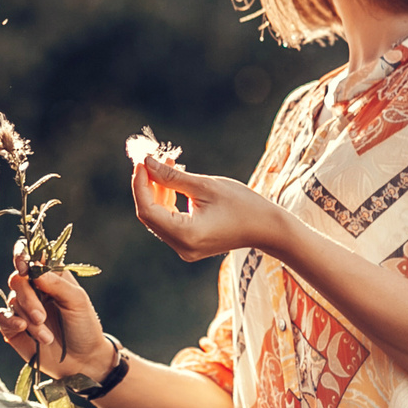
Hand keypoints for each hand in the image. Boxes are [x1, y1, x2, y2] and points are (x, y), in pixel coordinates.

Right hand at [0, 250, 112, 380]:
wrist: (82, 361)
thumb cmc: (84, 327)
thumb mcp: (77, 302)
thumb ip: (57, 283)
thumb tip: (33, 268)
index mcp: (50, 277)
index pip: (30, 256)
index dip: (21, 256)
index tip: (24, 267)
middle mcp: (33, 289)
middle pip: (17, 280)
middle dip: (28, 299)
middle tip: (42, 317)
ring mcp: (22, 308)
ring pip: (12, 302)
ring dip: (28, 320)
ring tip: (47, 337)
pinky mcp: (13, 327)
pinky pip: (1, 317)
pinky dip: (9, 321)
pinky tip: (22, 328)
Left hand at [131, 153, 292, 263]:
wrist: (267, 227)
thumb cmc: (242, 204)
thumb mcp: (205, 185)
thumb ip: (172, 176)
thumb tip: (146, 163)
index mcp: (185, 235)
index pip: (147, 210)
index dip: (139, 184)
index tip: (141, 161)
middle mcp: (181, 246)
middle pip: (150, 215)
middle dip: (147, 186)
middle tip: (150, 159)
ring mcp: (185, 249)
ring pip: (158, 218)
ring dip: (158, 191)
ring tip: (166, 164)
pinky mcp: (190, 245)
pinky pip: (169, 222)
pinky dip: (168, 202)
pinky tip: (173, 181)